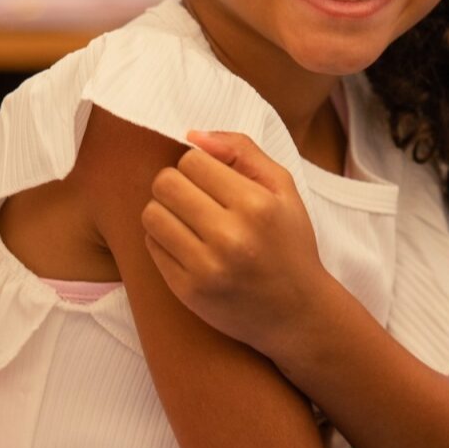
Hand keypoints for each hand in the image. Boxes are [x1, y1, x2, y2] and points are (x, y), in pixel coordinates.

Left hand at [142, 130, 326, 356]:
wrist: (296, 312)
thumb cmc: (290, 242)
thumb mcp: (283, 188)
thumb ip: (243, 152)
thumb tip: (193, 136)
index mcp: (256, 205)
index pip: (193, 160)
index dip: (199, 164)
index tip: (212, 179)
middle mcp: (230, 237)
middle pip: (166, 183)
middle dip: (176, 183)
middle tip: (195, 196)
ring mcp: (206, 268)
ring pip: (152, 214)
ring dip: (165, 211)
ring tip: (188, 219)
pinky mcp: (188, 291)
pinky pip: (152, 246)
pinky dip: (164, 239)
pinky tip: (188, 244)